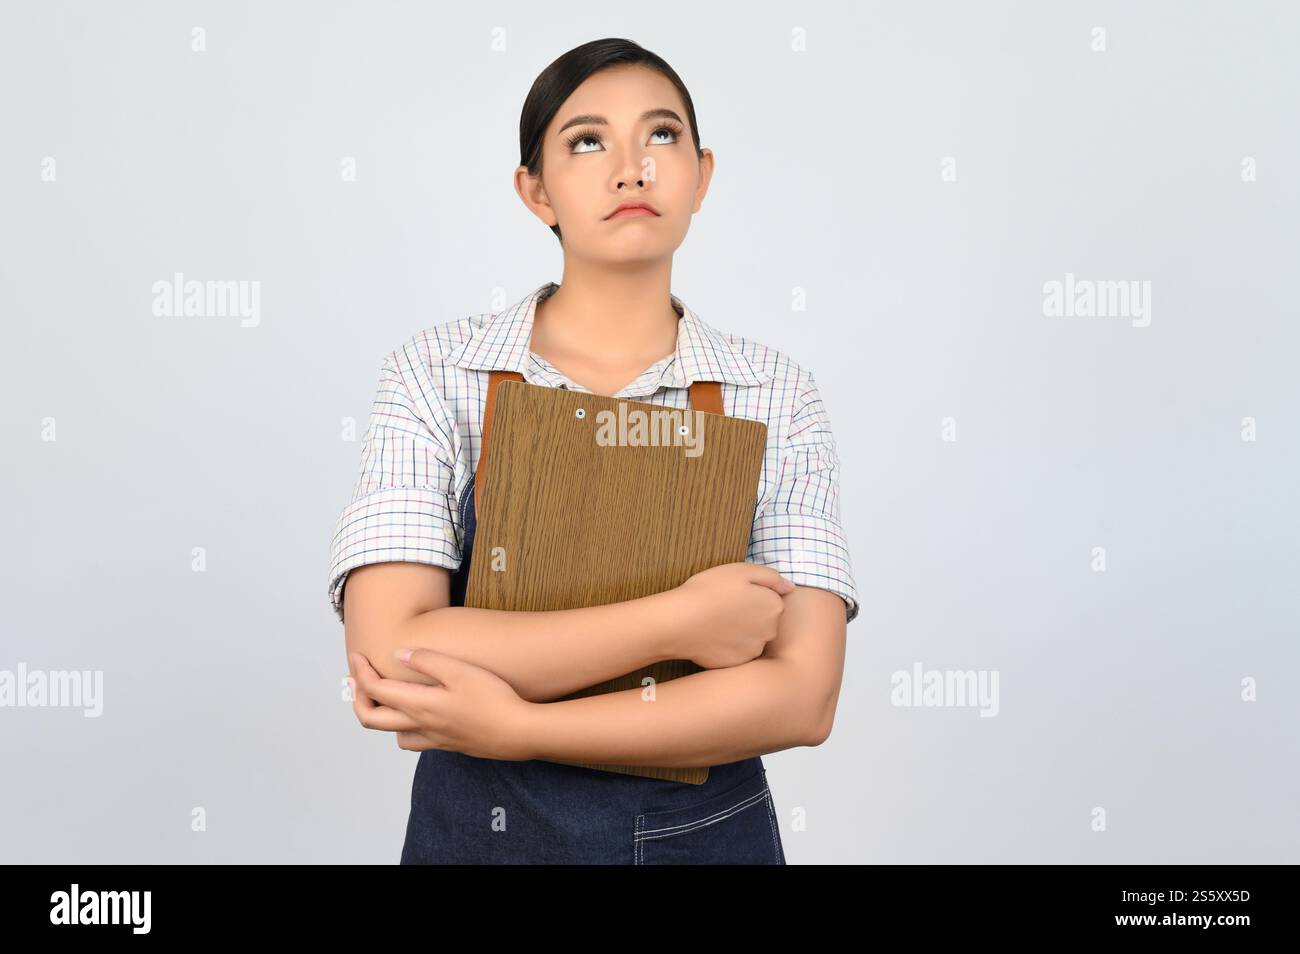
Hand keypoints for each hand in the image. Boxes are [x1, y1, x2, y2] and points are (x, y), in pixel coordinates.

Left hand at [347, 649, 535, 759]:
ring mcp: (434, 738)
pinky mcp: (449, 745)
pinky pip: (415, 741)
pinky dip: (405, 728)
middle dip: (358, 698)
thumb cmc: (493, 699)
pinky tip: (417, 716)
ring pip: (393, 734)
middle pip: (373, 719)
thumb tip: (399, 655)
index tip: (356, 656)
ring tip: (384, 697)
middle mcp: (421, 725)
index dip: (360, 672)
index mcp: (420, 705)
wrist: (518, 733)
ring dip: (381, 716)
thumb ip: (428, 661)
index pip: (375, 690)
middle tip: (355, 680)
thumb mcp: (461, 671)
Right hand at [668, 562, 794, 668]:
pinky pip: (737, 652)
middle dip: (750, 615)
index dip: (753, 595)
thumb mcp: (741, 570)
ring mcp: (754, 649)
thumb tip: (790, 587)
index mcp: (774, 606)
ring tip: (717, 622)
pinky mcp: (738, 663)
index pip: (772, 600)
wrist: (681, 621)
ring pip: (752, 638)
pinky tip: (713, 636)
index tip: (735, 593)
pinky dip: (728, 646)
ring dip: (740, 631)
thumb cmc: (709, 590)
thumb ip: (771, 577)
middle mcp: (770, 631)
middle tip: (724, 607)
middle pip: (765, 621)